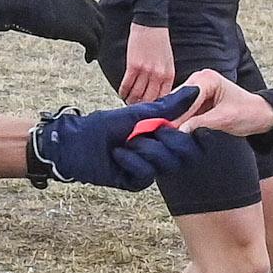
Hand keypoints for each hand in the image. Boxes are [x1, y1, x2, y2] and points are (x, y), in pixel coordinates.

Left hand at [28, 98, 195, 191]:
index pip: (193, 143)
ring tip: (126, 141)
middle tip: (152, 130)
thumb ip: (169, 106)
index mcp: (163, 137)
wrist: (76, 142)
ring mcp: (148, 170)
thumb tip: (196, 89)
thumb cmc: (103, 125)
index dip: (196, 137)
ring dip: (146, 149)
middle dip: (170, 140)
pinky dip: (131, 161)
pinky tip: (117, 154)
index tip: (191, 128)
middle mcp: (159, 155)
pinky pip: (145, 174)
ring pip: (166, 165)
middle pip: (185, 156)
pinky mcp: (135, 182)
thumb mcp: (139, 112)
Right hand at [119, 21, 175, 104]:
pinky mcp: (133, 65)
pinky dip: (123, 91)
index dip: (155, 109)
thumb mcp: (168, 61)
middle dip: (141, 108)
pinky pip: (126, 84)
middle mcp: (158, 75)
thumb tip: (157, 94)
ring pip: (136, 94)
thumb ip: (164, 78)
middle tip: (135, 112)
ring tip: (127, 103)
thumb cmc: (159, 42)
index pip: (163, 98)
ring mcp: (146, 71)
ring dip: (130, 101)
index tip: (149, 113)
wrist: (151, 23)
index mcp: (169, 75)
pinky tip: (121, 93)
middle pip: (149, 99)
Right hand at [158, 67, 272, 137]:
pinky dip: (179, 119)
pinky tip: (170, 129)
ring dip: (172, 117)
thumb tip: (178, 130)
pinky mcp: (198, 98)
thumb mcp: (223, 120)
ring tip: (160, 131)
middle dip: (169, 115)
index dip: (173, 113)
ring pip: (177, 104)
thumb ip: (200, 123)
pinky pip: (183, 108)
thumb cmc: (247, 114)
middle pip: (177, 98)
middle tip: (157, 130)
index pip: (184, 96)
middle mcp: (199, 78)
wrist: (261, 115)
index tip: (161, 127)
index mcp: (207, 78)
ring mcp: (197, 87)